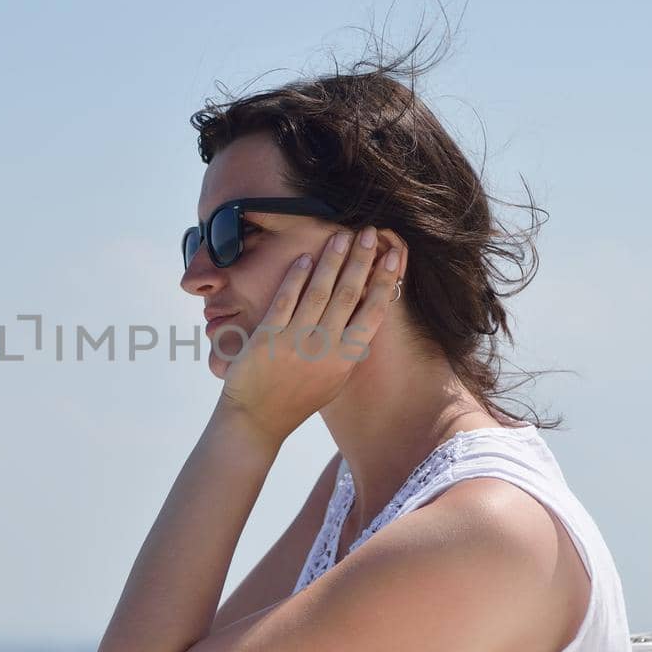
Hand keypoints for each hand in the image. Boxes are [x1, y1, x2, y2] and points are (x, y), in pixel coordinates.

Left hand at [219, 226, 400, 444]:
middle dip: (361, 260)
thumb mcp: (333, 379)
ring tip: (342, 237)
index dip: (385, 281)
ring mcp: (296, 342)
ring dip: (332, 261)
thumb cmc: (297, 398)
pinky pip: (285, 301)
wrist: (257, 419)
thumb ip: (349, 350)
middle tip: (370, 232)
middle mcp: (324, 349)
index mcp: (345, 360)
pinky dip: (295, 278)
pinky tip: (304, 259)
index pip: (372, 313)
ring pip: (319, 293)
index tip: (394, 255)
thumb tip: (366, 316)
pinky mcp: (267, 338)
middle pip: (349, 295)